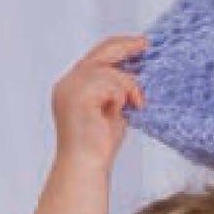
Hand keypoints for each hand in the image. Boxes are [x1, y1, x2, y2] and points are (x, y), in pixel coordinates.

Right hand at [51, 34, 147, 172]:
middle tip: (146, 45)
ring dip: (128, 86)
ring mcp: (70, 88)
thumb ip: (117, 90)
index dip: (119, 47)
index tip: (140, 45)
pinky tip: (121, 110)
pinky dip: (121, 96)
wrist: (85, 168)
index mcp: (72, 86)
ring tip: (134, 105)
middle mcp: (67, 83)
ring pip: (110, 69)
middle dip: (126, 46)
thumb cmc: (97, 148)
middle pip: (101, 52)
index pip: (96, 56)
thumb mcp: (112, 110)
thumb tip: (136, 73)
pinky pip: (110, 83)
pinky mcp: (78, 96)